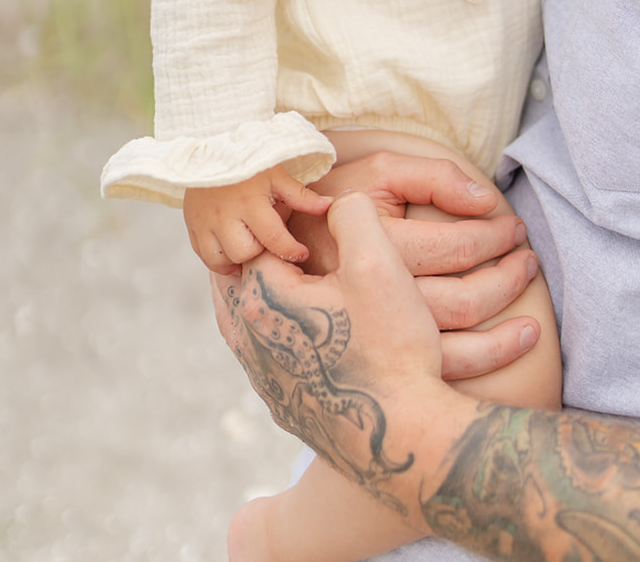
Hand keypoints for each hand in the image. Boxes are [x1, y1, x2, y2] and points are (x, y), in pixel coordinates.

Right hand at [183, 166, 331, 275]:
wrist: (210, 145)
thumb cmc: (248, 161)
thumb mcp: (277, 174)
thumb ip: (301, 195)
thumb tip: (328, 207)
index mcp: (249, 201)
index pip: (273, 238)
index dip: (291, 250)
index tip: (301, 253)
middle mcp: (224, 216)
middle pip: (245, 253)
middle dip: (260, 251)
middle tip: (268, 242)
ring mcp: (204, 223)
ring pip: (222, 261)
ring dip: (237, 259)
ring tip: (249, 246)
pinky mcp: (192, 226)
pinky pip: (204, 257)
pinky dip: (219, 259)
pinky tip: (231, 250)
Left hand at [211, 193, 470, 520]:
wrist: (404, 441)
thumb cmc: (391, 350)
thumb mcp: (378, 261)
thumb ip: (352, 212)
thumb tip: (337, 200)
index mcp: (260, 299)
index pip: (251, 236)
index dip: (275, 212)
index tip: (287, 198)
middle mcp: (249, 342)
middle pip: (236, 279)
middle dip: (254, 251)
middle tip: (270, 227)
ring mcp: (264, 380)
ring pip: (246, 319)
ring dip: (260, 291)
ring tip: (283, 267)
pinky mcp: (284, 405)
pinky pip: (265, 353)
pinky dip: (275, 328)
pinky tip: (304, 321)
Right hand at [291, 151, 541, 379]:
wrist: (279, 256)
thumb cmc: (335, 203)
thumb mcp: (378, 172)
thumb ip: (432, 177)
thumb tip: (485, 201)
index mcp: (372, 250)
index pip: (454, 247)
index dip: (494, 235)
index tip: (514, 227)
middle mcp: (369, 304)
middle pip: (460, 303)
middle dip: (506, 281)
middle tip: (528, 260)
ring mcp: (369, 344)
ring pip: (455, 351)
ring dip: (504, 335)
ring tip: (532, 318)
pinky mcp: (372, 368)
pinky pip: (437, 377)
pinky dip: (483, 365)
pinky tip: (512, 347)